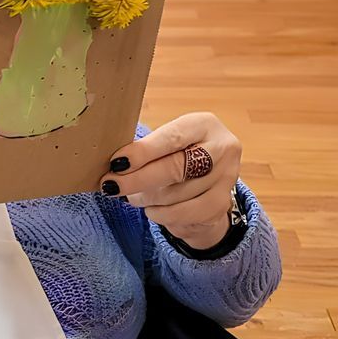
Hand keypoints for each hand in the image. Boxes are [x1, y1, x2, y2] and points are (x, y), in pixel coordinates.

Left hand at [103, 111, 241, 248]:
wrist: (208, 182)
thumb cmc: (178, 154)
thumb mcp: (167, 143)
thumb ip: (147, 150)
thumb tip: (116, 166)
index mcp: (204, 124)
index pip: (172, 138)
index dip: (143, 152)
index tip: (116, 163)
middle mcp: (222, 148)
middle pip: (176, 168)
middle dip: (138, 179)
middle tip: (111, 185)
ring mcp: (226, 178)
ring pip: (177, 195)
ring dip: (147, 199)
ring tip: (133, 196)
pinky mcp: (222, 204)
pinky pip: (184, 215)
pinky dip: (162, 215)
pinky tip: (152, 209)